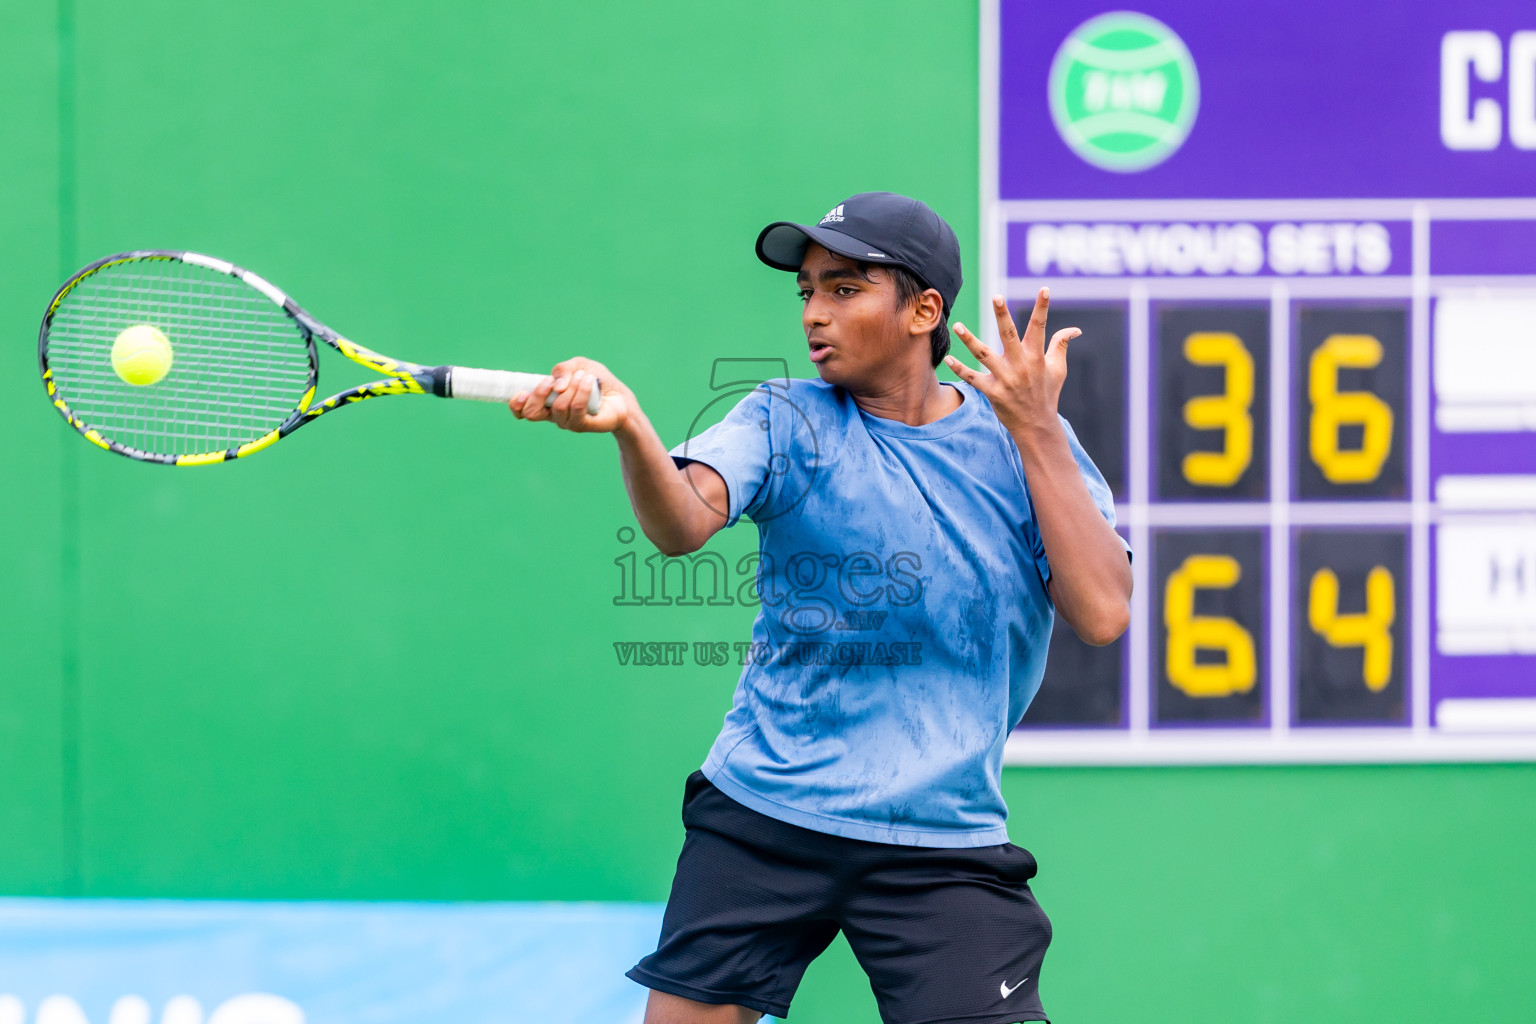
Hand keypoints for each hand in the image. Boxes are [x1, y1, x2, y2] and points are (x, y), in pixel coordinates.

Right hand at [508, 355, 631, 432]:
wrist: (619, 396)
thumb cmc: (595, 380)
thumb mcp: (577, 365)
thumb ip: (562, 369)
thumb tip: (556, 385)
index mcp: (545, 401)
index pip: (522, 410)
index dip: (516, 404)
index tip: (521, 393)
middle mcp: (552, 414)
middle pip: (531, 413)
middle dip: (538, 395)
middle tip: (551, 382)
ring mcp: (566, 422)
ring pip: (558, 407)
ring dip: (571, 387)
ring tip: (584, 376)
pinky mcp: (581, 425)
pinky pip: (576, 409)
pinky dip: (582, 392)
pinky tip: (590, 381)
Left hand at [943, 289, 1079, 436]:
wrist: (1037, 425)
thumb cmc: (1047, 393)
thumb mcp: (1058, 369)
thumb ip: (1061, 346)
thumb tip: (1074, 329)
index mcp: (1036, 357)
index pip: (1040, 327)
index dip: (1043, 308)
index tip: (1044, 289)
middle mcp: (1020, 365)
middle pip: (1009, 335)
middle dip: (1003, 315)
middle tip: (996, 296)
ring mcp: (1005, 379)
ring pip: (984, 354)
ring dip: (970, 340)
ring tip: (957, 325)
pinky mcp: (993, 392)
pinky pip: (973, 379)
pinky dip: (960, 370)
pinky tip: (950, 359)